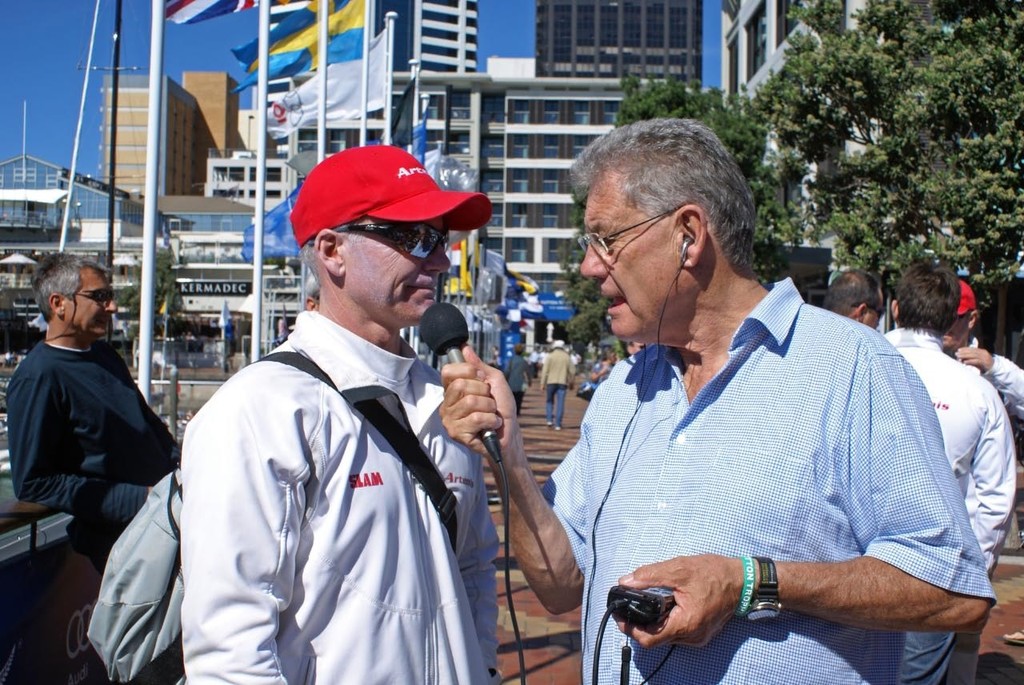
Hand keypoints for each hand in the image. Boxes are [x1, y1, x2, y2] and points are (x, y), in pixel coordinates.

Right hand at [439, 344, 518, 459]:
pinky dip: (491, 420)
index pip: (448, 371)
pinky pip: (475, 418)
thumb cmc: (501, 408)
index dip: (469, 372)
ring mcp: (449, 419)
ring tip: (491, 414)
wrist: (510, 433)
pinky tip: (491, 425)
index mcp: (453, 389)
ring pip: (470, 402)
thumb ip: (479, 366)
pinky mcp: (456, 433)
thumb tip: (465, 347)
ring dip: (489, 408)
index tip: (483, 381)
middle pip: (460, 385)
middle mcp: (447, 403)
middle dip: (484, 392)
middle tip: (489, 402)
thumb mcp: (494, 381)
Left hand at [614, 554, 742, 647]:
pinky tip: (665, 604)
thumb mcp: (678, 568)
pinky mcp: (701, 633)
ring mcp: (698, 637)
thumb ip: (649, 576)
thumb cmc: (714, 573)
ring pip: (666, 636)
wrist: (742, 580)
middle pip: (656, 638)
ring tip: (647, 601)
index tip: (620, 615)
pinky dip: (667, 621)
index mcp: (685, 623)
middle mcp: (692, 636)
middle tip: (629, 605)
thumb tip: (625, 582)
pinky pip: (677, 632)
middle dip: (639, 623)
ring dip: (653, 622)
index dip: (630, 629)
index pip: (649, 638)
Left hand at [956, 347, 993, 372]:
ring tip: (958, 357)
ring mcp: (985, 358)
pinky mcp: (985, 363)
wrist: (994, 369)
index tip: (958, 350)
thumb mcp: (978, 360)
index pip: (972, 349)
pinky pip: (976, 361)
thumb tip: (961, 358)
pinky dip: (970, 361)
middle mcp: (983, 353)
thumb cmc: (984, 364)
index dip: (965, 349)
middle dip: (963, 352)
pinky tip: (965, 362)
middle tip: (956, 354)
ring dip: (965, 356)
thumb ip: (971, 358)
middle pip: (972, 352)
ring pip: (973, 355)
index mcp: (982, 351)